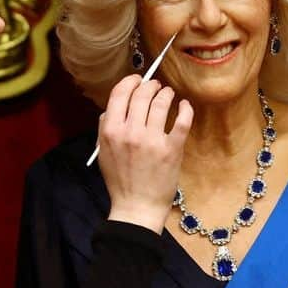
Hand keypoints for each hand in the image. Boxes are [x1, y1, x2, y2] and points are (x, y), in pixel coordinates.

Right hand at [98, 74, 192, 232]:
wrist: (136, 207)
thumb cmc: (119, 181)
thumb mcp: (103, 153)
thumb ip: (105, 128)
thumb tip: (112, 107)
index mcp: (110, 131)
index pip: (120, 93)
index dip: (130, 81)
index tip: (138, 80)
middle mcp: (130, 132)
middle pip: (142, 94)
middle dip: (150, 85)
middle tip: (156, 87)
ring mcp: (152, 140)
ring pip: (161, 102)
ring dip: (166, 94)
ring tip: (168, 95)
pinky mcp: (172, 149)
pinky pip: (182, 119)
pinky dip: (185, 108)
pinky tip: (184, 106)